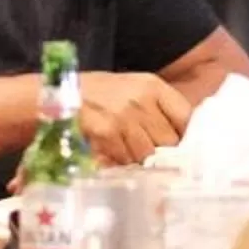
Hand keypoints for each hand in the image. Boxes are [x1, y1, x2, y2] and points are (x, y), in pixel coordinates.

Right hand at [75, 71, 192, 165]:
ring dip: (142, 160)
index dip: (187, 136)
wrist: (61, 92)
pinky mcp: (107, 134)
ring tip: (132, 154)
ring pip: (148, 154)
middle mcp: (141, 101)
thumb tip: (183, 137)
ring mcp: (124, 118)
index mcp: (153, 86)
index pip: (186, 116)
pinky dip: (122, 162)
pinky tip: (115, 154)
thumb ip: (160, 108)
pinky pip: (125, 159)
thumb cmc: (102, 92)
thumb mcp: (135, 89)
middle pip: (169, 141)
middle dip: (164, 152)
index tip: (184, 146)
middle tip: (156, 157)